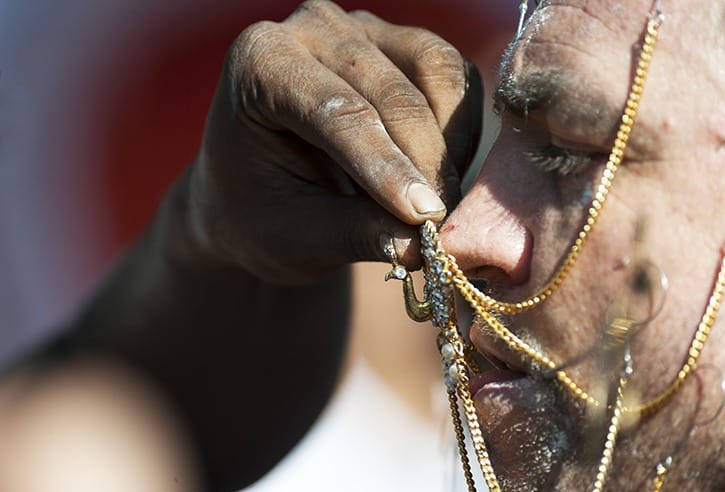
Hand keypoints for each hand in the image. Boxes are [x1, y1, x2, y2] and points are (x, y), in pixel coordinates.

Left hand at [187, 0, 482, 282]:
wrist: (268, 193)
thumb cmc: (266, 214)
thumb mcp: (298, 235)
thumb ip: (354, 234)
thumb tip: (419, 244)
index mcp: (260, 64)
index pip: (336, 111)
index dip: (385, 166)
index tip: (423, 217)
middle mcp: (312, 28)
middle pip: (391, 92)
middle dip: (426, 164)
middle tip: (442, 227)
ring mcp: (363, 30)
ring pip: (435, 70)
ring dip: (450, 144)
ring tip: (443, 203)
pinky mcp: (403, 44)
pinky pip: (453, 77)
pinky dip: (460, 131)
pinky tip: (445, 175)